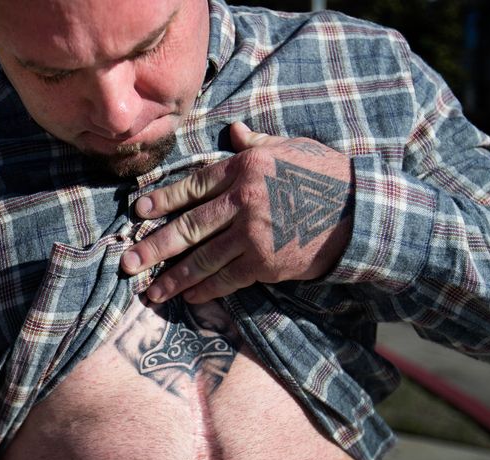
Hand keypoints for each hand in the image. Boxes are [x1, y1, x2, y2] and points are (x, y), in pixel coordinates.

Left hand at [120, 121, 353, 303]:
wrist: (361, 211)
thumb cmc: (327, 175)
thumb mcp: (290, 148)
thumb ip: (256, 144)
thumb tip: (233, 132)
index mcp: (244, 169)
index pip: (193, 186)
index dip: (163, 199)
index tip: (137, 210)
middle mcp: (243, 201)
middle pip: (188, 226)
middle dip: (154, 246)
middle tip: (127, 262)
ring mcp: (253, 234)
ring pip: (202, 258)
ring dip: (172, 277)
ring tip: (150, 291)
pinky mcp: (266, 262)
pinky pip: (227, 278)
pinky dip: (205, 288)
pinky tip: (187, 296)